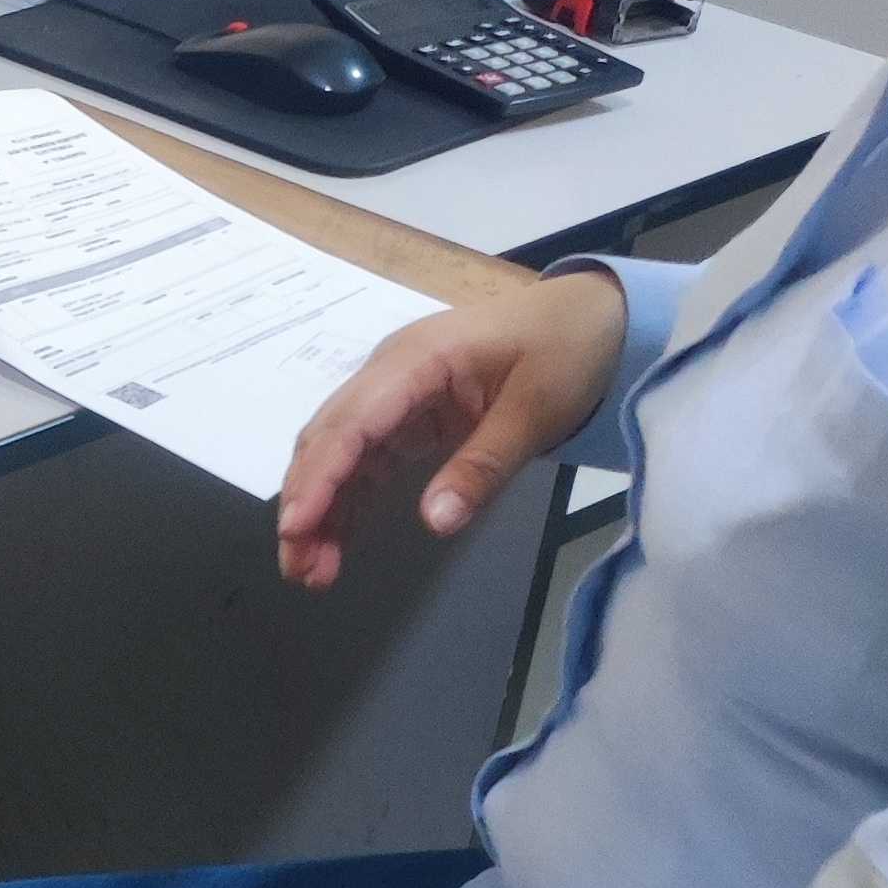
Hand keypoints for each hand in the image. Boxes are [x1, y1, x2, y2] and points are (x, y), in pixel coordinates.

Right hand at [275, 266, 627, 592]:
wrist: (590, 315)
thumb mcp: (535, 411)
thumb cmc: (565, 350)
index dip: (320, 476)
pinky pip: (366, 461)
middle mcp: (390, 373)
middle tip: (299, 567)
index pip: (352, 422)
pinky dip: (349, 501)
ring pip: (339, 454)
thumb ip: (483, 466)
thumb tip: (435, 522)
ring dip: (321, 509)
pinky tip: (337, 544)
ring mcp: (395, 394)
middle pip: (329, 438)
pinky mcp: (407, 415)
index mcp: (417, 360)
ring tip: (312, 571)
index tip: (297, 526)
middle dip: (307, 502)